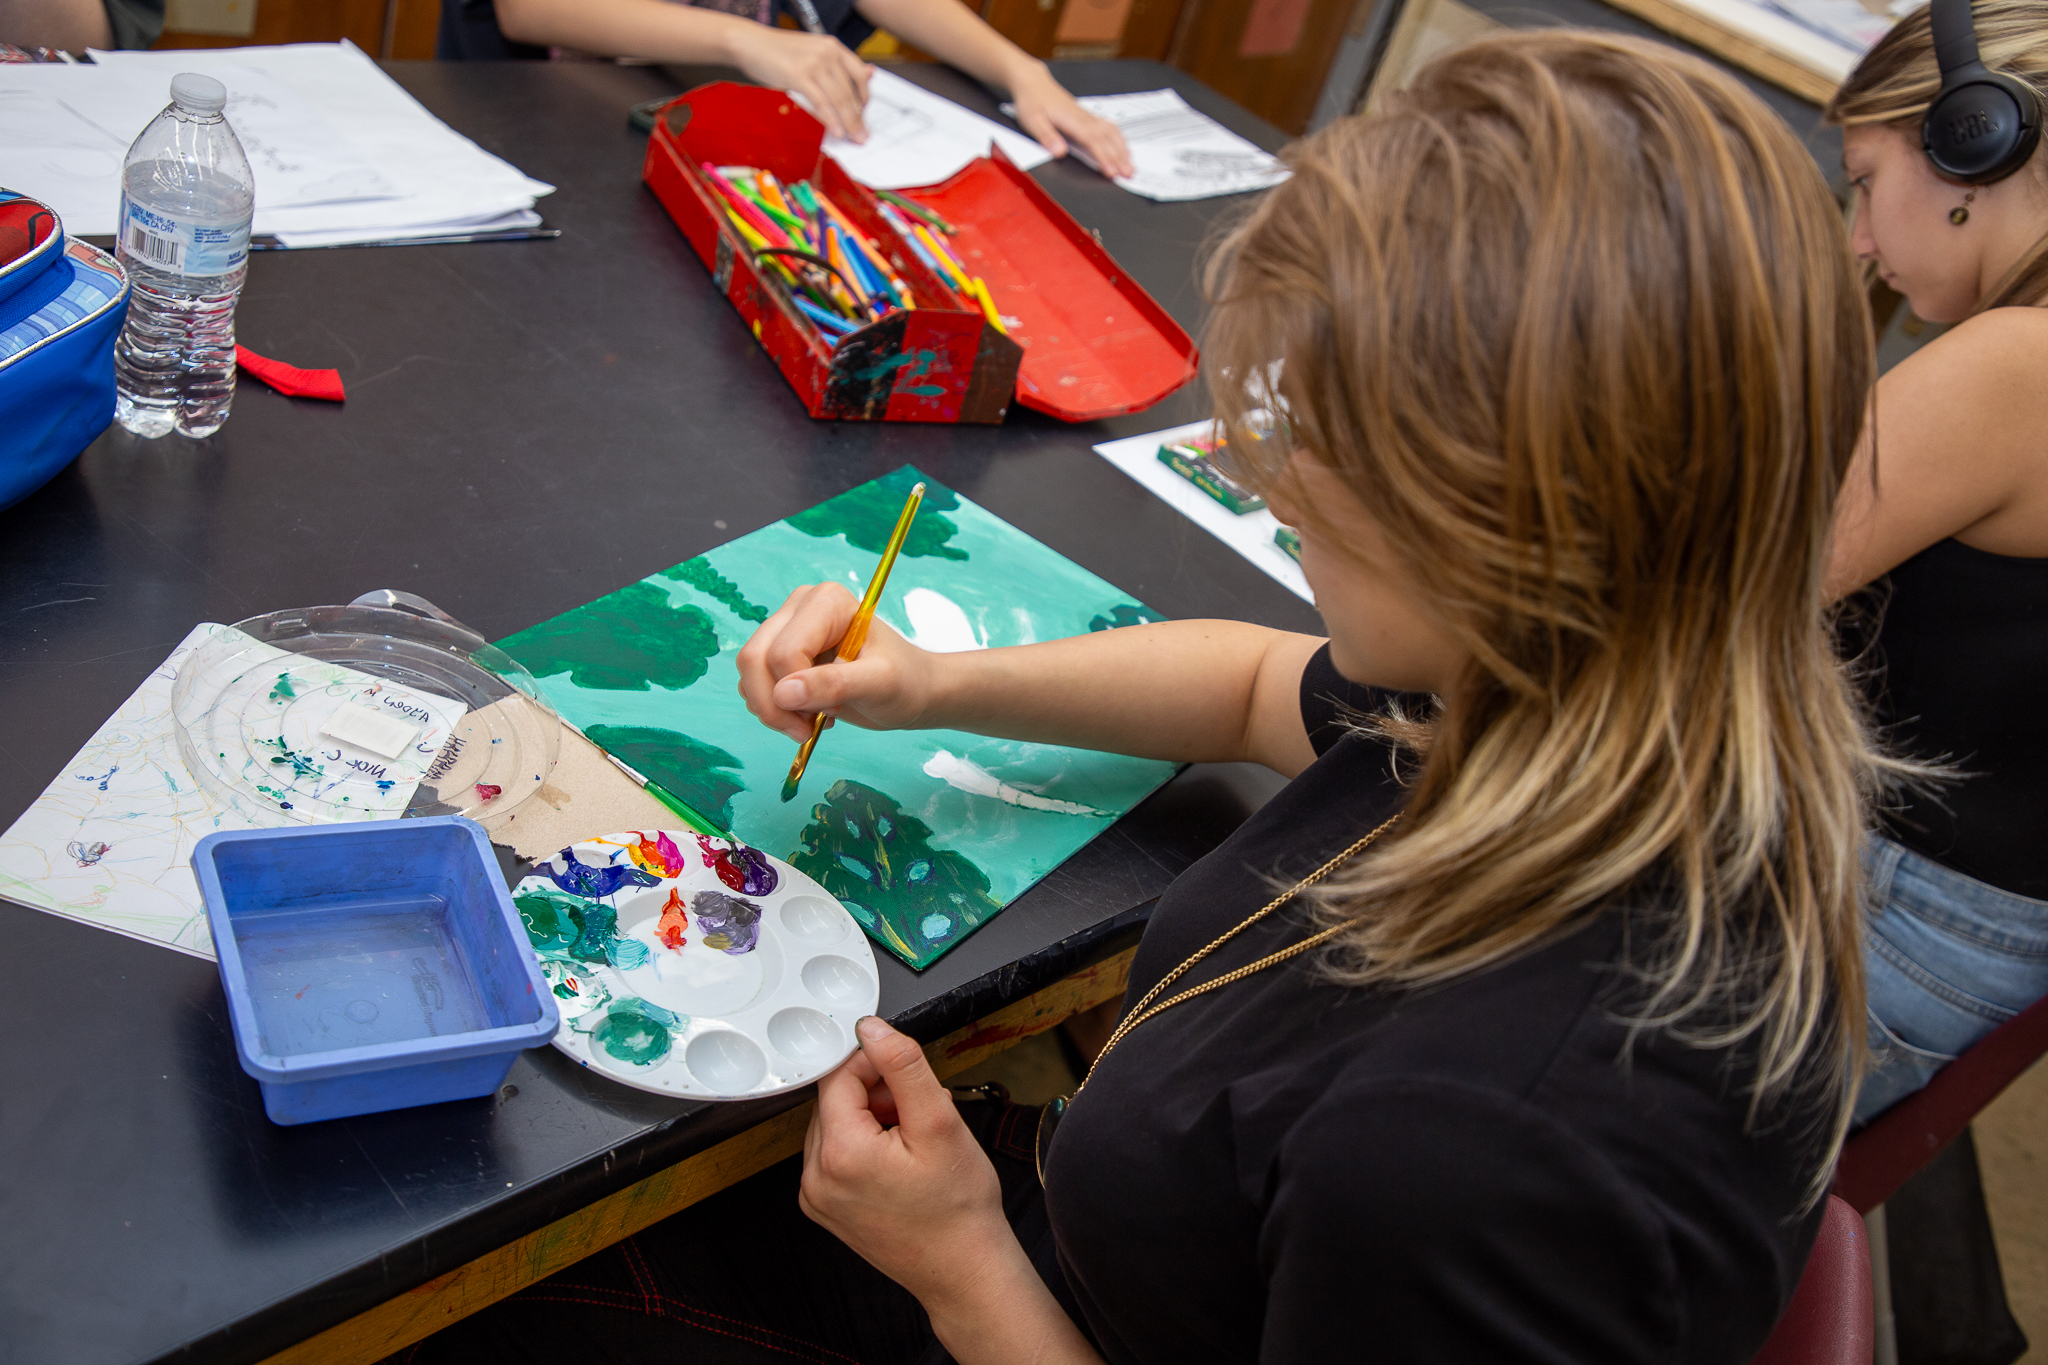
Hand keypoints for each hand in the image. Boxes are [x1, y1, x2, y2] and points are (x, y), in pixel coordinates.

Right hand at [727, 24, 873, 140]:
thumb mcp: (813, 52)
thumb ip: (837, 65)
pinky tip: (836, 132)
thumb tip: (870, 74)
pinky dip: (830, 120)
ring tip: (854, 138)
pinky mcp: (799, 76)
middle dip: (858, 117)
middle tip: (863, 135)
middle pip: (849, 91)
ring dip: (849, 123)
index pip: (859, 74)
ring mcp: (814, 63)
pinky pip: (821, 102)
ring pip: (839, 99)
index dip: (864, 97)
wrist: (750, 43)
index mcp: (833, 46)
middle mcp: (827, 53)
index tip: (864, 114)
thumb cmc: (779, 51)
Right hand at [736, 582, 940, 740]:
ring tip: (812, 722)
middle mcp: (800, 607)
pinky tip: (806, 713)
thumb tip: (783, 693)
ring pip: (749, 673)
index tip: (837, 710)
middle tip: (808, 730)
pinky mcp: (779, 651)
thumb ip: (834, 684)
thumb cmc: (905, 682)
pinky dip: (773, 708)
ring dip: (773, 710)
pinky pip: (753, 683)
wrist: (912, 691)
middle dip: (775, 706)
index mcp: (827, 602)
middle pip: (755, 659)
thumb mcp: (878, 685)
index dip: (801, 691)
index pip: (785, 651)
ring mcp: (786, 628)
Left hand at [800, 1017, 1015, 1304]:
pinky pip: (835, 1156)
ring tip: (912, 1138)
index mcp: (840, 1154)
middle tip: (917, 1111)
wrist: (964, 1270)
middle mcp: (817, 1178)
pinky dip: (863, 1146)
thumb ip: (902, 1066)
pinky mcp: (825, 1209)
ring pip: (835, 1126)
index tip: (908, 1076)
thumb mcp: (939, 1122)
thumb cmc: (959, 1207)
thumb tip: (871, 1028)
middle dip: (875, 1093)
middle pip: (834, 1101)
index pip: (838, 1077)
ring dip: (870, 1118)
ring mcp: (818, 1198)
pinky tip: (898, 1160)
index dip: (874, 1064)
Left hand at [1009, 65, 1132, 178]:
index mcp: (1072, 121)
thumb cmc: (1032, 102)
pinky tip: (1123, 148)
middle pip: (1107, 139)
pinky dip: (1119, 139)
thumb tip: (1060, 152)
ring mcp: (1088, 117)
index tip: (1112, 172)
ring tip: (1130, 165)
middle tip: (1129, 174)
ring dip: (1122, 149)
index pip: (1092, 142)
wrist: (1034, 84)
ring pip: (1111, 133)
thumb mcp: (1032, 121)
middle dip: (1119, 157)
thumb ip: (1047, 137)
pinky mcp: (1088, 117)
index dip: (1104, 158)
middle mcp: (1084, 119)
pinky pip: (1109, 127)